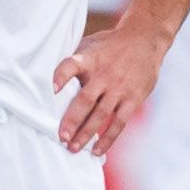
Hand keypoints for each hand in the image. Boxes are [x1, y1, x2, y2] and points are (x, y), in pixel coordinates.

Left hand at [53, 15, 165, 155]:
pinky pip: (119, 122)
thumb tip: (44, 78)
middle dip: (72, 120)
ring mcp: (119, 88)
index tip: (52, 89)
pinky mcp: (132, 99)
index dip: (61, 76)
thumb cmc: (109, 45)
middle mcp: (103, 75)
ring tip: (73, 148)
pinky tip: (96, 150)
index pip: (71, 65)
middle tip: (60, 137)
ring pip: (101, 114)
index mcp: (89, 59)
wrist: (144, 39)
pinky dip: (108, 138)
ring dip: (86, 133)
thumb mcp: (90, 45)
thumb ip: (73, 62)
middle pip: (85, 99)